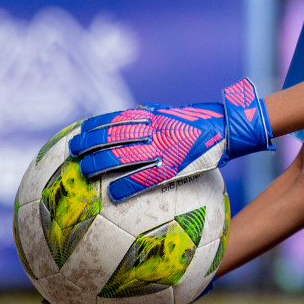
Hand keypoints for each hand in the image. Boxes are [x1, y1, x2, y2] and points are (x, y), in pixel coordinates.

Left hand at [69, 79, 273, 201]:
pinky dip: (127, 185)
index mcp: (155, 116)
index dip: (96, 124)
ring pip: (124, 155)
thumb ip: (157, 111)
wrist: (229, 130)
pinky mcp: (175, 165)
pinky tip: (112, 193)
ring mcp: (164, 147)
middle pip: (114, 135)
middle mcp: (155, 129)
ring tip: (83, 170)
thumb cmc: (204, 122)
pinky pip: (146, 177)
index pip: (118, 118)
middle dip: (90, 142)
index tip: (80, 130)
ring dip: (100, 162)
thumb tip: (138, 109)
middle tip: (73, 150)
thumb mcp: (178, 112)